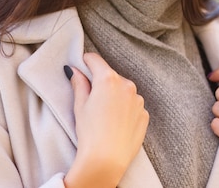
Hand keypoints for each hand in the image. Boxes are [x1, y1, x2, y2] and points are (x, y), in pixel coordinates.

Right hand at [63, 53, 148, 187]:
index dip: (86, 62)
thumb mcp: (79, 105)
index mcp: (108, 79)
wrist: (107, 159)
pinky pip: (133, 105)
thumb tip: (74, 70)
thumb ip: (79, 83)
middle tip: (91, 99)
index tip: (82, 65)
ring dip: (115, 96)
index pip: (95, 60)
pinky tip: (116, 123)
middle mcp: (127, 85)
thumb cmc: (90, 132)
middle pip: (111, 76)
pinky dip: (125, 109)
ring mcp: (138, 99)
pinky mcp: (144, 113)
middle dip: (101, 82)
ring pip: (123, 90)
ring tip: (105, 115)